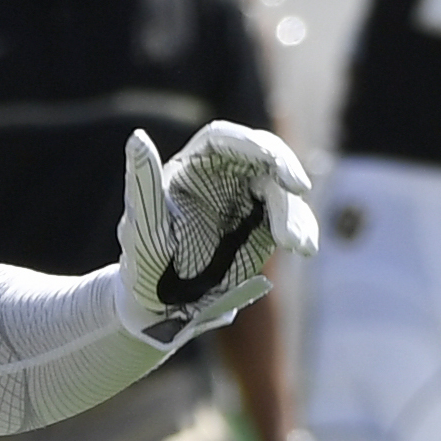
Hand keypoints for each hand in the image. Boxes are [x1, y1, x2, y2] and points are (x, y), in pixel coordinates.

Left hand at [115, 122, 315, 343]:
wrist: (164, 304)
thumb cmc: (142, 262)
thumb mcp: (141, 225)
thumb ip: (142, 181)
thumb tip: (136, 137)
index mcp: (191, 167)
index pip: (223, 138)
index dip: (250, 143)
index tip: (271, 160)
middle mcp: (222, 176)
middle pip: (262, 155)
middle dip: (284, 168)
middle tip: (298, 189)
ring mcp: (246, 200)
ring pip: (281, 190)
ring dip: (293, 212)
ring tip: (295, 244)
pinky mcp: (263, 225)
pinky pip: (290, 218)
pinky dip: (301, 230)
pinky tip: (304, 247)